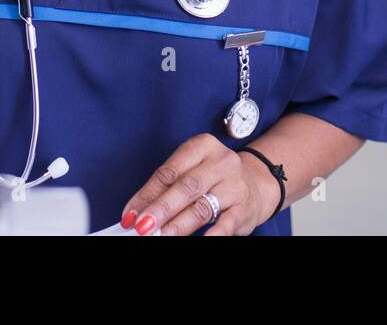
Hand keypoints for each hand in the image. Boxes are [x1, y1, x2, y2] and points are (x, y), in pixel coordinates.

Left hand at [120, 134, 278, 236]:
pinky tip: (202, 239)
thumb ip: (165, 189)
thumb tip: (135, 213)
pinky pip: (227, 222)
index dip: (147, 194)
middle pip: (185, 187)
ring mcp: (234, 185)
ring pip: (202, 206)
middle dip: (160, 209)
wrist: (256, 182)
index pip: (168, 172)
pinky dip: (214, 233)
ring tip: (160, 235)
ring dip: (178, 225)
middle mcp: (220, 162)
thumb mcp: (191, 171)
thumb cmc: (213, 177)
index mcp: (201, 146)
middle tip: (142, 226)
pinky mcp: (244, 207)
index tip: (130, 214)